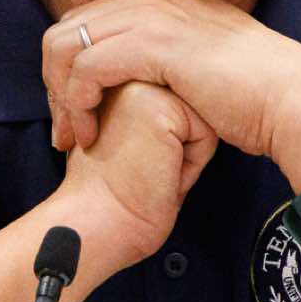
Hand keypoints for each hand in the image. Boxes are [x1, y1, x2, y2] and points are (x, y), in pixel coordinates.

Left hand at [43, 0, 300, 178]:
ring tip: (73, 137)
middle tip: (64, 131)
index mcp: (160, 0)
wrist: (291, 98)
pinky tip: (91, 134)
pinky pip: (87, 68)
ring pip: (67, 46)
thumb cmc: (255, 94)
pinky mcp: (154, 45)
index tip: (75, 115)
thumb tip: (143, 78)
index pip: (86, 22)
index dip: (68, 69)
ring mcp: (152, 17)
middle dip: (54, 82)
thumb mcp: (201, 65)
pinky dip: (78, 103)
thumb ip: (168, 59)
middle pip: (66, 29)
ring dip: (60, 96)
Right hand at [56, 81, 217, 268]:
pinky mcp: (161, 107)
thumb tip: (186, 110)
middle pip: (190, 107)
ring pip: (201, 117)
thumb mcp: (123, 138)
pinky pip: (206, 133)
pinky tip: (156, 175)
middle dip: (176, 148)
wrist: (94, 225)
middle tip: (137, 170)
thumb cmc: (110, 195)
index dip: (164, 145)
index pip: (174, 103)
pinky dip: (190, 166)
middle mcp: (125, 76)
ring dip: (184, 156)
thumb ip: (146, 113)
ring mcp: (141, 86)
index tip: (128, 165)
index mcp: (114, 80)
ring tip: (147, 172)